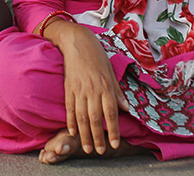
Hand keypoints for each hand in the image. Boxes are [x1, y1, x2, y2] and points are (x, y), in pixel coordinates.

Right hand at [52, 23, 129, 154]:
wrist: (77, 42)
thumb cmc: (97, 56)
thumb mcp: (111, 71)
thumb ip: (117, 91)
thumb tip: (126, 108)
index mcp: (105, 86)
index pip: (110, 113)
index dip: (112, 130)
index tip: (114, 144)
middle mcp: (92, 90)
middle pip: (95, 118)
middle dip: (98, 137)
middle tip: (100, 151)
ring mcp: (78, 90)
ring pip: (81, 117)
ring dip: (84, 134)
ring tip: (87, 148)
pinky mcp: (68, 88)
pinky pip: (69, 108)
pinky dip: (70, 121)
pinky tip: (72, 132)